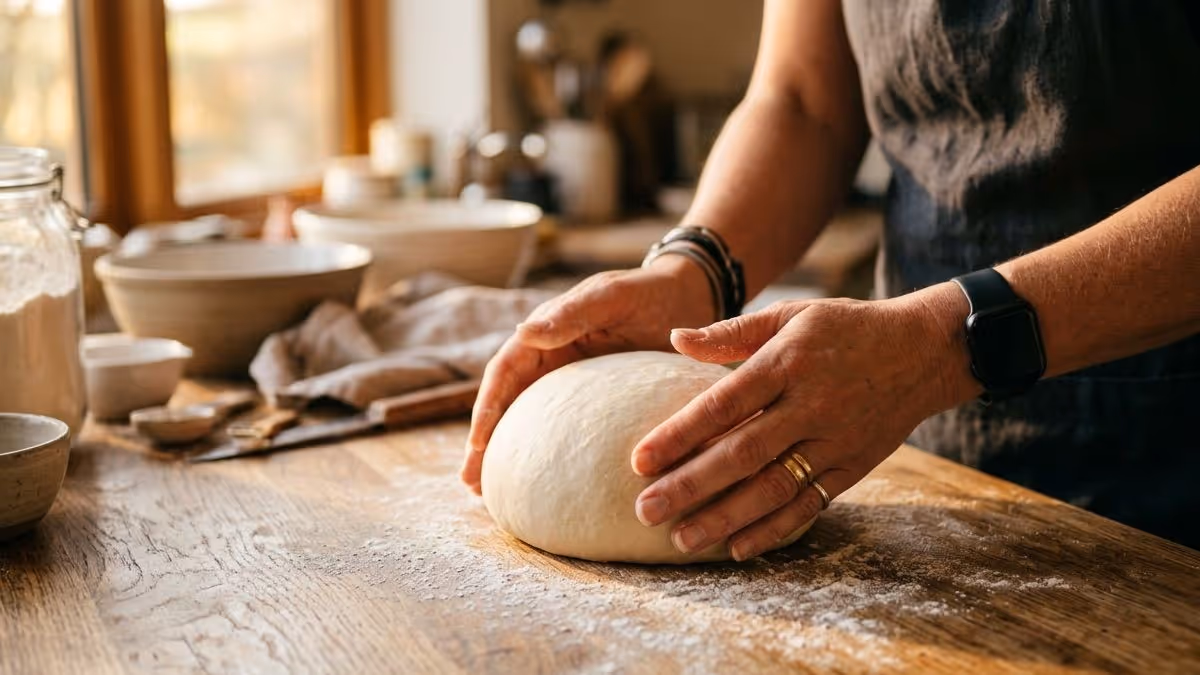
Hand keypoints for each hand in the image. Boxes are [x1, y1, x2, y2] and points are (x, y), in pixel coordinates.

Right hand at [460, 256, 715, 493]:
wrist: (687, 297)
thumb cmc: (648, 292)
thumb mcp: (612, 297)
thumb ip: (573, 312)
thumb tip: (524, 331)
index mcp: (546, 332)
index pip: (505, 372)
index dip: (488, 407)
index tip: (479, 444)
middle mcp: (550, 359)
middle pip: (508, 404)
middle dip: (486, 444)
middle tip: (472, 484)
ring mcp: (570, 383)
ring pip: (529, 422)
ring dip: (510, 456)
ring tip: (491, 496)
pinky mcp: (592, 402)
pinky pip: (565, 431)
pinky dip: (549, 456)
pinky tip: (545, 487)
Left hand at [629, 285, 976, 560]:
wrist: (925, 351)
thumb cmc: (845, 328)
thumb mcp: (792, 314)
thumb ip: (732, 332)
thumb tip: (675, 337)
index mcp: (788, 363)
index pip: (724, 403)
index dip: (680, 433)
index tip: (639, 460)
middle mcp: (810, 406)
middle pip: (742, 454)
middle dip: (690, 486)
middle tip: (644, 511)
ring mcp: (833, 442)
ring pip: (773, 488)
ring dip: (724, 518)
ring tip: (680, 539)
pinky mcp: (851, 468)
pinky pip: (808, 506)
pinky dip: (773, 530)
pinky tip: (735, 549)